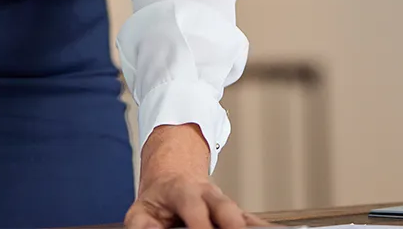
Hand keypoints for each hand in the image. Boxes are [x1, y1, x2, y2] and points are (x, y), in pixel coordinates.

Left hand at [126, 174, 265, 228]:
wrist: (173, 179)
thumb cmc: (158, 202)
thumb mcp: (141, 211)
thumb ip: (142, 225)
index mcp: (183, 192)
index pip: (193, 206)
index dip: (200, 223)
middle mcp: (209, 195)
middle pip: (226, 208)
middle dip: (233, 225)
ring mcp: (224, 205)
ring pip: (242, 215)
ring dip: (251, 228)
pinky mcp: (235, 217)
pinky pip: (252, 223)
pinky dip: (261, 228)